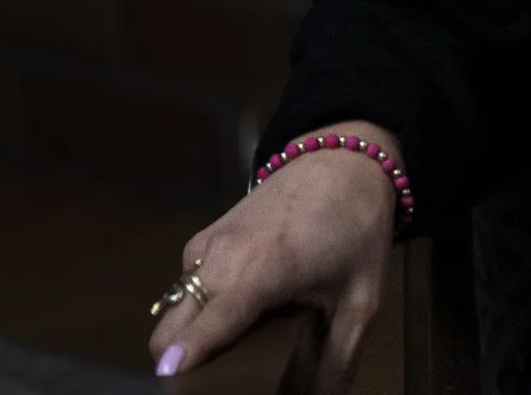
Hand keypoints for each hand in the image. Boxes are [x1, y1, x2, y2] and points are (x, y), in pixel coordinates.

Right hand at [145, 121, 400, 393]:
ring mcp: (204, 245)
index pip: (199, 334)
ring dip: (188, 337)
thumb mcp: (361, 299)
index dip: (181, 370)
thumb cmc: (355, 228)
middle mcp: (216, 260)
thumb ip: (340, 357)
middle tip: (215, 380)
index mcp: (255, 275)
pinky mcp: (202, 236)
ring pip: (172, 310)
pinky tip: (232, 317)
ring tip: (226, 355)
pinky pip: (184, 286)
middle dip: (181, 364)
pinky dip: (195, 309)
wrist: (342, 159)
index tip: (179, 393)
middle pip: (169, 332)